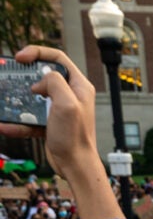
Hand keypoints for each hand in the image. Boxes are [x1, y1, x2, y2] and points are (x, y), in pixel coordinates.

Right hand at [0, 46, 99, 180]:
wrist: (75, 165)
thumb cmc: (75, 137)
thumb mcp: (66, 103)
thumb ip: (54, 82)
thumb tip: (40, 81)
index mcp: (79, 86)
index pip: (57, 58)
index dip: (37, 53)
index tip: (20, 58)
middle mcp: (70, 95)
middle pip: (42, 76)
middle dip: (24, 77)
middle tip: (9, 78)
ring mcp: (59, 109)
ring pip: (33, 97)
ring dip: (17, 100)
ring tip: (5, 101)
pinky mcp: (50, 123)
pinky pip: (30, 117)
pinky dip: (18, 121)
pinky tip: (6, 126)